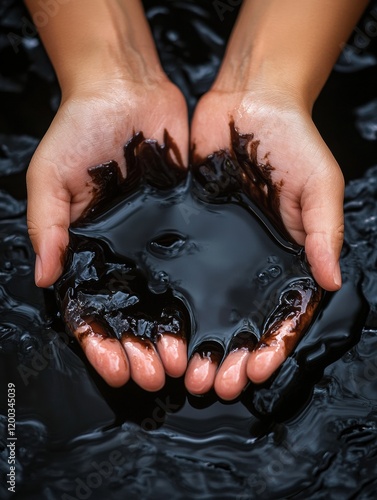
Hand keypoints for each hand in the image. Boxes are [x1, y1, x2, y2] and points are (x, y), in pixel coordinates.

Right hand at [27, 77, 188, 389]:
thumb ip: (46, 227)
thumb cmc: (81, 130)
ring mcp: (157, 241)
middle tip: (157, 373)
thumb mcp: (50, 178)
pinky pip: (195, 265)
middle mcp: (124, 252)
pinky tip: (210, 320)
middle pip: (132, 314)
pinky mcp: (187, 223)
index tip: (116, 367)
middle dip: (142, 348)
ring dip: (173, 333)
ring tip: (184, 360)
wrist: (128, 91)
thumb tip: (43, 276)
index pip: (91, 309)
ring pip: (166, 299)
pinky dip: (200, 296)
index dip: (101, 342)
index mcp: (87, 248)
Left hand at [186, 86, 343, 398]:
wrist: (248, 102)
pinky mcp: (190, 231)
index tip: (253, 371)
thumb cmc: (292, 140)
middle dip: (229, 356)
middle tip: (210, 383)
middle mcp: (253, 259)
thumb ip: (324, 232)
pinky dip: (172, 302)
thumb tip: (331, 280)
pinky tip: (160, 325)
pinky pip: (181, 271)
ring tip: (183, 368)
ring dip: (198, 339)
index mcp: (289, 255)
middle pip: (243, 321)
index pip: (283, 314)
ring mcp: (220, 249)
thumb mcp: (319, 185)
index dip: (271, 347)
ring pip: (209, 305)